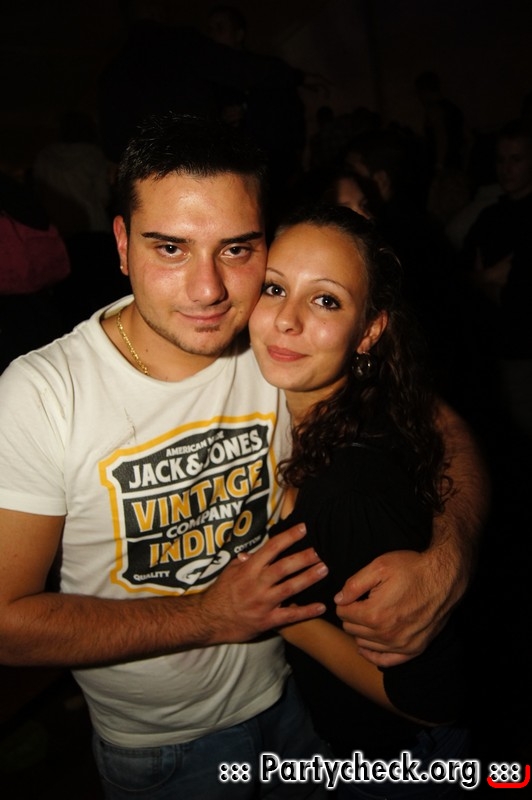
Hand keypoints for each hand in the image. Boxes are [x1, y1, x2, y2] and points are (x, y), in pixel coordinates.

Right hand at [199, 524, 327, 643]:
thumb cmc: (220, 593)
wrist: (209, 620)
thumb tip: (253, 552)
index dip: (288, 537)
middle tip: (320, 550)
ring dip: (308, 578)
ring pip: (289, 588)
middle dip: (303, 558)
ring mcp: (263, 603)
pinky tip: (321, 607)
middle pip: (284, 567)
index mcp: (249, 569)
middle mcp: (257, 584)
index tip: (303, 528)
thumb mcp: (229, 572)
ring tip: (324, 570)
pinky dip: (306, 611)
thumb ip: (243, 561)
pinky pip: (290, 616)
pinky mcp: (267, 620)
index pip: (271, 548)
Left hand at [334, 549, 450, 666]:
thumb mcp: (379, 566)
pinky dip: (374, 653)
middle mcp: (386, 635)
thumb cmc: (412, 569)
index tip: (354, 594)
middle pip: (351, 629)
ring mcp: (400, 645)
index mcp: (374, 614)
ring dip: (362, 631)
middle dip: (352, 615)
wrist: (444, 579)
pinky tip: (371, 642)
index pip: (342, 613)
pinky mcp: (413, 650)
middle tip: (363, 602)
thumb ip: (354, 584)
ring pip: (364, 644)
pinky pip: (384, 661)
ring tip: (371, 615)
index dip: (345, 601)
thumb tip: (338, 599)